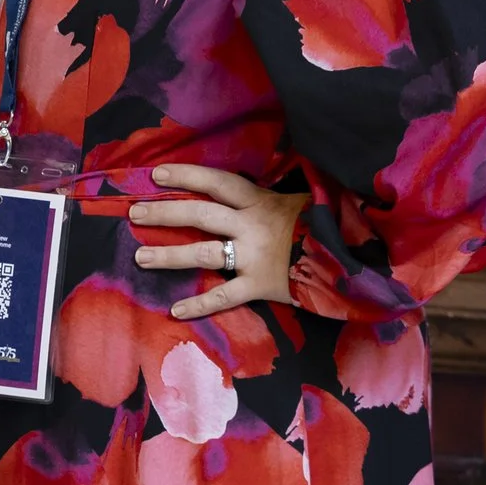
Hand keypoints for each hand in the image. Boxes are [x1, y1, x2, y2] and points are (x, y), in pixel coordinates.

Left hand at [127, 164, 309, 319]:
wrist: (350, 257)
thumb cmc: (321, 223)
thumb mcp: (297, 199)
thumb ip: (269, 195)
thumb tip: (241, 187)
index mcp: (259, 201)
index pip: (217, 182)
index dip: (187, 175)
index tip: (157, 174)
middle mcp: (251, 225)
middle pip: (200, 214)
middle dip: (165, 213)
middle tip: (135, 213)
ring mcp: (254, 257)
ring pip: (204, 253)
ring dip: (170, 255)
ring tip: (141, 257)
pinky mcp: (260, 286)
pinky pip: (225, 296)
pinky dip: (200, 304)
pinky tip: (176, 309)